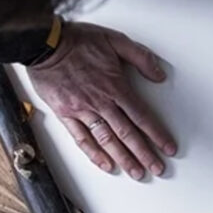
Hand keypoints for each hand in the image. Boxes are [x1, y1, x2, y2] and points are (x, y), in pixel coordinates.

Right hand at [28, 21, 174, 179]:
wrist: (45, 43)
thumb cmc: (78, 41)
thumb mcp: (116, 40)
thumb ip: (141, 57)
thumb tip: (159, 75)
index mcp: (115, 86)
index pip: (142, 116)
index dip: (157, 134)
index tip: (168, 148)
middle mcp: (101, 102)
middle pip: (128, 134)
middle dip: (145, 154)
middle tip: (157, 168)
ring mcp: (82, 110)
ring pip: (107, 140)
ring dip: (123, 158)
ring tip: (137, 172)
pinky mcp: (66, 114)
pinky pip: (81, 138)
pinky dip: (94, 153)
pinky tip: (105, 164)